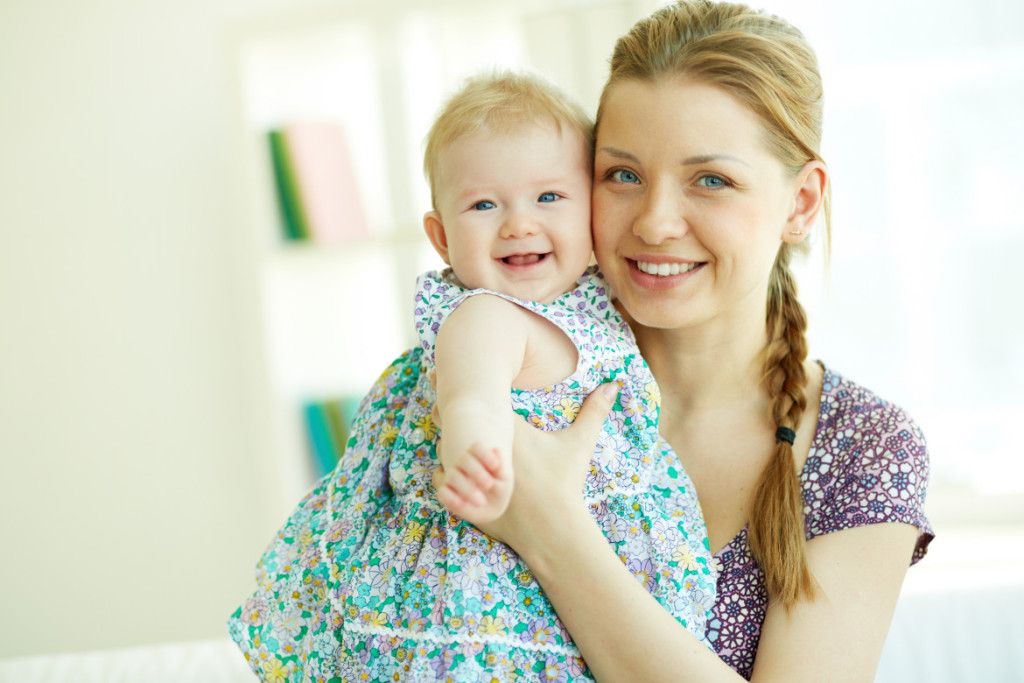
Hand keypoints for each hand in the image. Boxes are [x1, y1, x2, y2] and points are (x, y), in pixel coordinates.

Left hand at [432, 382, 618, 550]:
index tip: (454, 373)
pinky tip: (449, 464)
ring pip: (443, 448)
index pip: (477, 401)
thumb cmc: (565, 483)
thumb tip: (614, 384)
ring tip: (446, 428)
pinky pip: (441, 478)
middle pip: (451, 421)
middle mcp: (483, 450)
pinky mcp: (466, 497)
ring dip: (446, 440)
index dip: (465, 387)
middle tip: (442, 394)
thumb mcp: (579, 444)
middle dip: (446, 408)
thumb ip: (594, 411)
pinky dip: (444, 471)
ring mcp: (471, 475)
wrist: (553, 528)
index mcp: (506, 431)